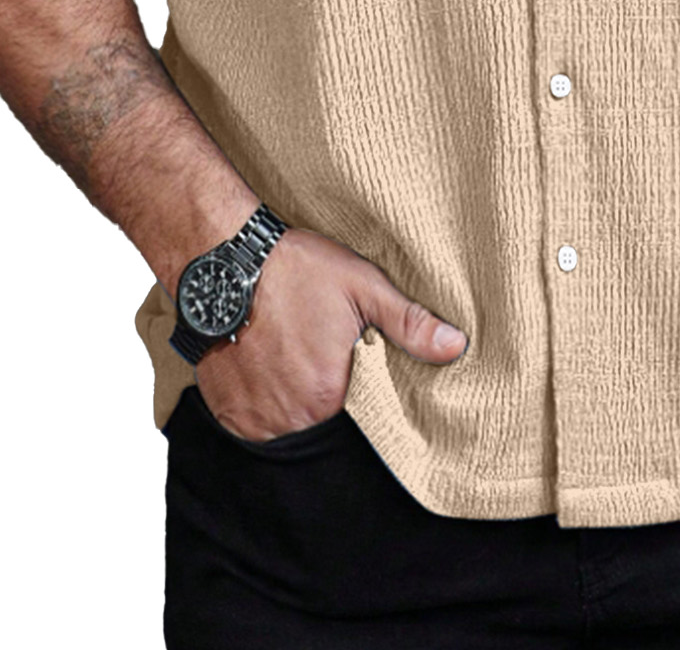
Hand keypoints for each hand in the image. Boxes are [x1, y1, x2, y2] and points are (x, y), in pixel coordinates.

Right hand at [192, 226, 467, 440]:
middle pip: (319, 418)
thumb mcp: (362, 287)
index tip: (344, 360)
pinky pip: (251, 420)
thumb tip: (455, 346)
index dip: (353, 386)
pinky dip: (259, 398)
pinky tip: (263, 362)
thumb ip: (410, 323)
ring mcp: (252, 418)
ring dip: (289, 398)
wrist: (224, 258)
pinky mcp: (224, 410)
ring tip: (289, 353)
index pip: (356, 413)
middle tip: (313, 348)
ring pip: (285, 421)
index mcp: (328, 395)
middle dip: (322, 391)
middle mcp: (289, 418)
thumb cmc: (295, 269)